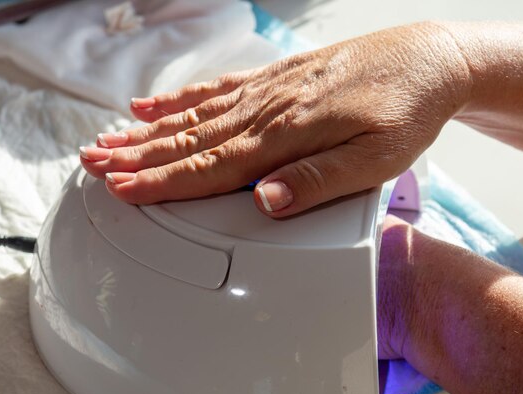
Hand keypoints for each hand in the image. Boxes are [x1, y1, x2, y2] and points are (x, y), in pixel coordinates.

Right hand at [81, 22, 470, 216]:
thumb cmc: (407, 112)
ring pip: (196, 115)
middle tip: (93, 165)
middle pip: (191, 139)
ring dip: (149, 132)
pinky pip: (219, 89)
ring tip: (109, 139)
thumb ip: (318, 182)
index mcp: (289, 136)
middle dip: (138, 157)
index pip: (212, 166)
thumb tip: (265, 203)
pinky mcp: (276, 79)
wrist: (429, 62)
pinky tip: (156, 104)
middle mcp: (269, 110)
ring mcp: (269, 91)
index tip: (122, 191)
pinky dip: (182, 99)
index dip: (163, 182)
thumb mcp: (377, 159)